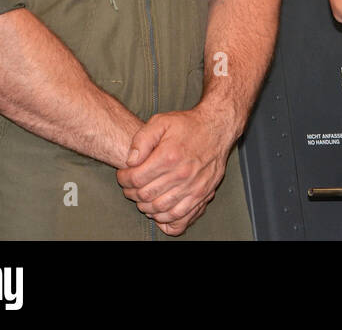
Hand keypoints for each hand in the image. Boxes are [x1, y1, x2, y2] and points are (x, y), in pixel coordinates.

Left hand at [117, 106, 235, 235]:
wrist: (217, 128)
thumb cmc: (188, 125)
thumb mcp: (161, 122)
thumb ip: (141, 140)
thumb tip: (130, 161)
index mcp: (169, 156)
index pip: (136, 179)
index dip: (124, 179)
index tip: (124, 174)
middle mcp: (182, 174)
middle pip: (146, 195)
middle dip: (132, 193)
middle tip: (131, 186)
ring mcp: (193, 187)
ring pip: (160, 209)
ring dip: (145, 206)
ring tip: (143, 196)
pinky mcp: (202, 194)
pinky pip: (180, 217)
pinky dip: (165, 219)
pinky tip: (158, 211)